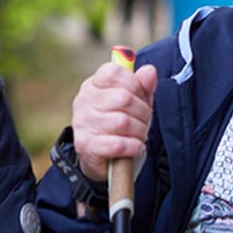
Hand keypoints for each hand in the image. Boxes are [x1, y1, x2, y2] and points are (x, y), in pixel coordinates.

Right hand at [72, 57, 157, 182]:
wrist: (104, 160)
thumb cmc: (120, 126)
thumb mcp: (135, 103)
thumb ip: (142, 86)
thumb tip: (149, 71)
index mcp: (93, 85)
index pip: (113, 72)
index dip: (134, 83)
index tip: (140, 96)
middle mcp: (83, 101)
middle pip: (123, 98)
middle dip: (142, 112)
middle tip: (144, 121)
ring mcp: (82, 124)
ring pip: (122, 122)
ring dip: (139, 131)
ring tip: (139, 135)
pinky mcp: (87, 146)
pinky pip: (118, 144)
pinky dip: (134, 146)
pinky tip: (135, 147)